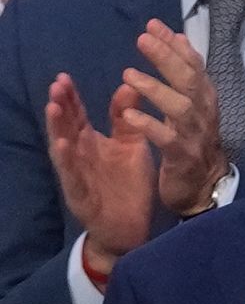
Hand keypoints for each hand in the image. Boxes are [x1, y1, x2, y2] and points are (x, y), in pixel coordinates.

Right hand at [43, 71, 158, 274]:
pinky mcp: (80, 194)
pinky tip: (62, 145)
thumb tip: (130, 86)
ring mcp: (77, 173)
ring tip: (53, 108)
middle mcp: (79, 154)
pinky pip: (72, 175)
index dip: (70, 97)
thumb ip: (127, 120)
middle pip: (66, 126)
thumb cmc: (128, 185)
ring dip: (57, 128)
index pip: (77, 115)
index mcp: (90, 141)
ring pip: (63, 147)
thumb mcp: (131, 147)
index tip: (64, 76)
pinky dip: (67, 160)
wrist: (131, 228)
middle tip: (57, 84)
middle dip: (60, 106)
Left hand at [117, 22, 225, 217]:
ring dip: (155, 89)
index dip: (175, 45)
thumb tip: (179, 38)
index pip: (194, 66)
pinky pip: (167, 139)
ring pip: (181, 108)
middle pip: (190, 81)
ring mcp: (196, 136)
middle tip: (141, 39)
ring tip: (128, 74)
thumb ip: (185, 72)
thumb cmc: (193, 142)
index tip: (152, 25)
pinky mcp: (183, 157)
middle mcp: (204, 114)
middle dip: (167, 58)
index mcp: (205, 100)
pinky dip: (149, 125)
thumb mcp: (191, 104)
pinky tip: (129, 114)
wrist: (204, 188)